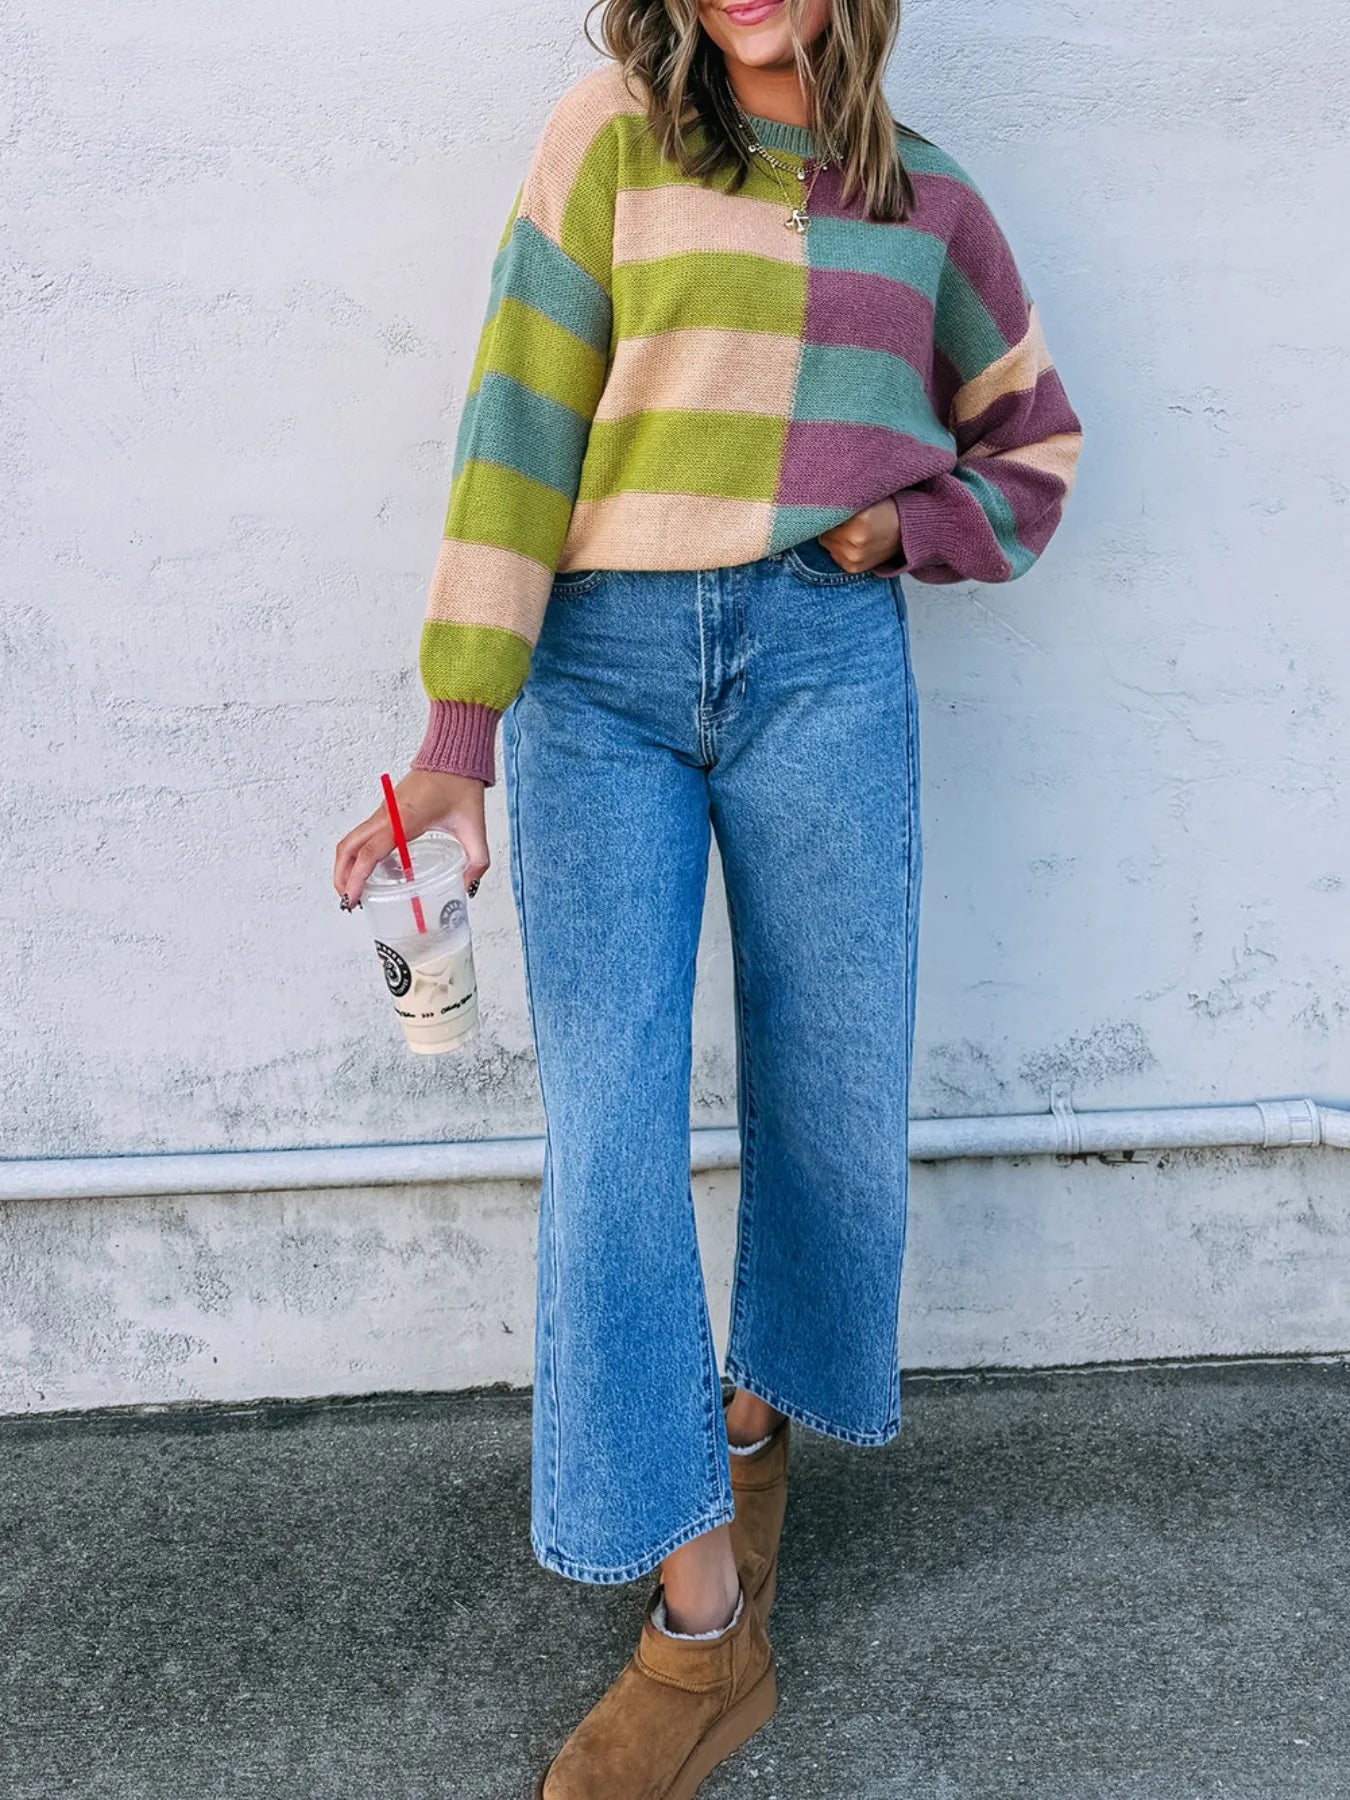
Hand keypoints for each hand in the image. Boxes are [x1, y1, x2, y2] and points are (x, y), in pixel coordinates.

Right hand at [333, 768, 489, 908]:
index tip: (353, 898)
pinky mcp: (385, 812)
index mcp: (405, 819)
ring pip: (351, 840)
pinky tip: (373, 873)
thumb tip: (468, 887)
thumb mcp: (475, 828)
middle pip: (348, 847)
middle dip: (342, 876)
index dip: (357, 877)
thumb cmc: (461, 786)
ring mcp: (383, 812)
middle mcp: (387, 816)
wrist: (453, 757)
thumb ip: (477, 861)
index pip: (370, 852)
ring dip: (345, 866)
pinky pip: (363, 835)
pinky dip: (357, 855)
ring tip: (354, 891)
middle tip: (348, 901)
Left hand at [816, 497, 902, 572]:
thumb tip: (820, 503)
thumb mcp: (868, 497)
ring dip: (835, 537)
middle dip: (831, 525)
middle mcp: (855, 545)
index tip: (834, 506)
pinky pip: (835, 555)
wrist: (908, 531)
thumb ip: (845, 501)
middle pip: (824, 533)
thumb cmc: (889, 510)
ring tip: (852, 530)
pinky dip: (840, 548)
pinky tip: (853, 541)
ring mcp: (854, 559)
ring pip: (828, 545)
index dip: (829, 511)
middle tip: (846, 519)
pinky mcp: (854, 568)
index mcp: (859, 523)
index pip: (827, 517)